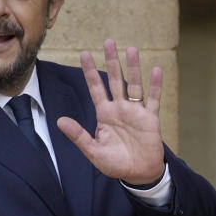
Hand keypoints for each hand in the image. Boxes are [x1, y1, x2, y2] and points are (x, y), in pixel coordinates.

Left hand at [57, 39, 164, 184]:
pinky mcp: (150, 118)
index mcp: (105, 114)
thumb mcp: (93, 151)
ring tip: (132, 50)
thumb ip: (78, 135)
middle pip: (115, 80)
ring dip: (133, 68)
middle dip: (112, 61)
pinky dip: (155, 85)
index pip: (96, 88)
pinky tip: (156, 71)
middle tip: (109, 42)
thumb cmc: (115, 164)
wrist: (138, 174)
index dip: (90, 72)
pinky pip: (153, 99)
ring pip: (135, 85)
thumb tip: (59, 121)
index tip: (85, 54)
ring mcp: (136, 112)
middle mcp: (120, 108)